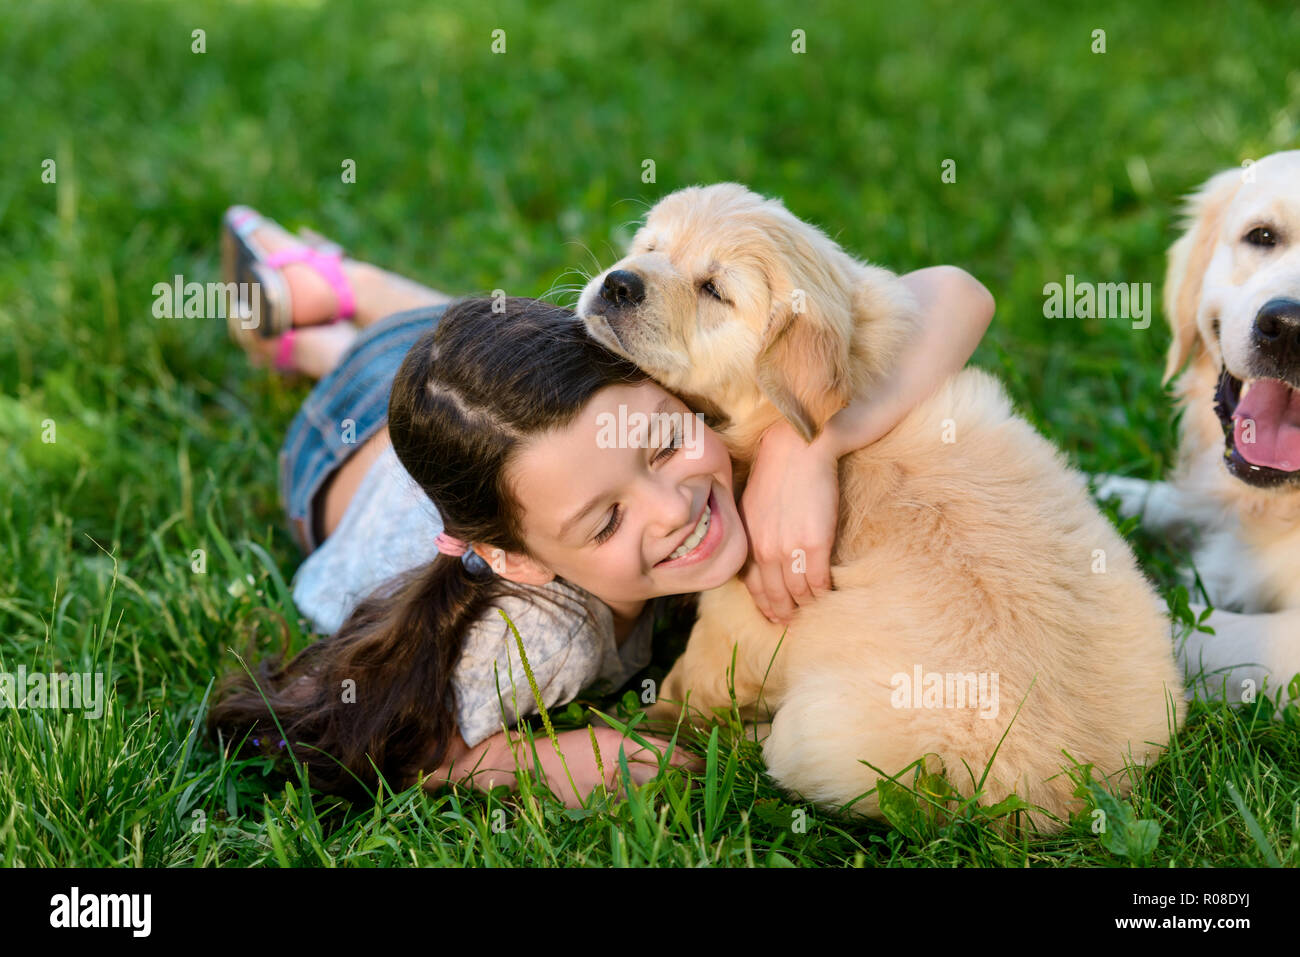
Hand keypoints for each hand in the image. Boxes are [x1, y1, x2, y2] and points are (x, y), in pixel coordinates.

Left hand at [738, 419, 838, 623]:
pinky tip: (828, 597)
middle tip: (793, 626)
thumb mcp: (753, 505)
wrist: (798, 448)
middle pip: (774, 596)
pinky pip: (818, 583)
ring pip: (797, 594)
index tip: (774, 616)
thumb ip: (756, 533)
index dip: (765, 606)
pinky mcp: (815, 544)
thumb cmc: (777, 471)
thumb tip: (761, 554)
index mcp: (749, 541)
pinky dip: (823, 595)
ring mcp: (789, 549)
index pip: (753, 587)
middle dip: (784, 614)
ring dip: (806, 608)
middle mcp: (764, 551)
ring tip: (813, 615)